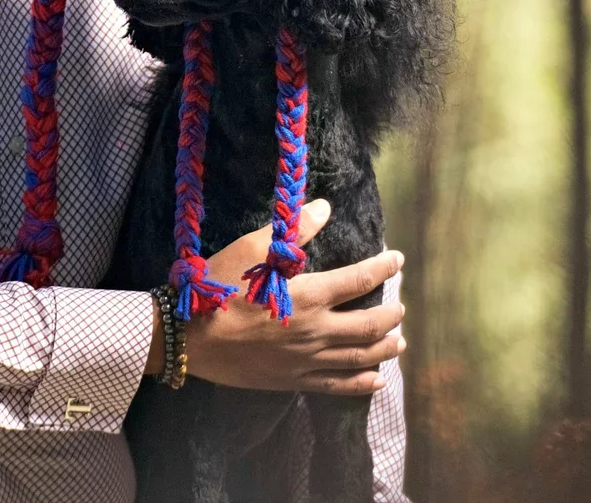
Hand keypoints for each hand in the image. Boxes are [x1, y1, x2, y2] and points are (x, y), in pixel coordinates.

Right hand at [171, 199, 406, 395]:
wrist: (189, 338)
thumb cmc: (218, 288)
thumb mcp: (251, 248)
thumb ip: (292, 229)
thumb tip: (323, 206)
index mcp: (309, 295)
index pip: (359, 280)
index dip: (382, 268)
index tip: (398, 260)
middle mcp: (316, 330)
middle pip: (369, 325)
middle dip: (391, 315)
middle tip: (401, 308)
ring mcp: (306, 359)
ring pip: (359, 357)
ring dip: (384, 348)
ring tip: (399, 342)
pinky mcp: (293, 380)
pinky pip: (336, 385)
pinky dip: (361, 383)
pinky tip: (376, 381)